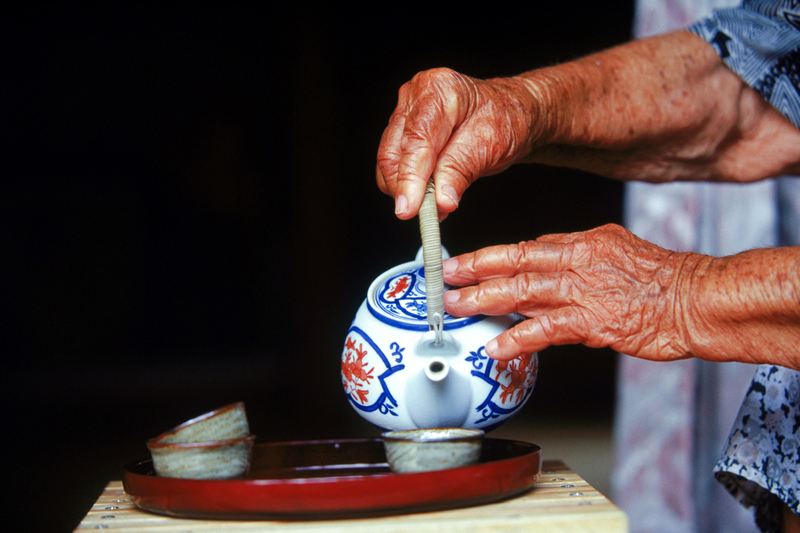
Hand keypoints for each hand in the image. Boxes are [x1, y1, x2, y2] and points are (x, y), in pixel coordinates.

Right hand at [376, 68, 542, 219]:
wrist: (510, 114)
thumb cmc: (505, 120)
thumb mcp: (491, 144)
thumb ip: (460, 169)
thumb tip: (440, 200)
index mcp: (438, 89)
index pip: (416, 140)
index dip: (410, 178)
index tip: (410, 209)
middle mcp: (414, 96)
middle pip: (394, 152)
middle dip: (407, 188)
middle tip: (428, 215)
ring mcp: (405, 111)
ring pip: (389, 161)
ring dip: (406, 189)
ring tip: (434, 205)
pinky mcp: (402, 129)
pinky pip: (393, 163)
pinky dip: (407, 184)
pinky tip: (428, 194)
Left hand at [442, 224, 697, 360]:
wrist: (697, 299)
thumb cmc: (662, 279)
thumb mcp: (616, 247)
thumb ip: (576, 251)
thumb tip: (542, 250)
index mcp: (582, 243)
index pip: (526, 248)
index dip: (491, 256)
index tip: (464, 262)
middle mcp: (577, 262)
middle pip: (514, 262)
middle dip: (475, 269)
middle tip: (444, 278)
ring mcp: (582, 291)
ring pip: (522, 291)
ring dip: (484, 299)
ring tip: (456, 307)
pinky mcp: (592, 321)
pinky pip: (545, 330)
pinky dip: (517, 338)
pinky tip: (496, 347)